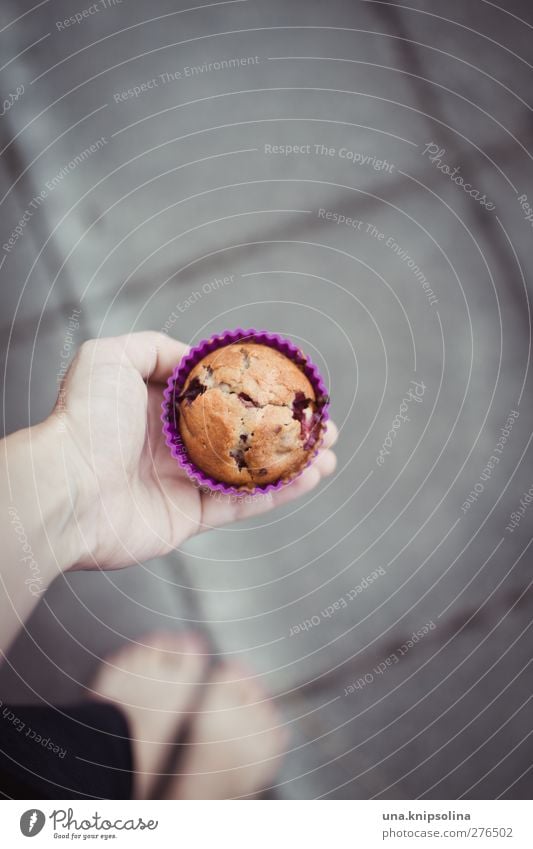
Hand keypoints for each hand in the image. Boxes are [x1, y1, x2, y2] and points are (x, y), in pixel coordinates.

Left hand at [50, 332, 336, 569]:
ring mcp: (183, 481)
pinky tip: (310, 478)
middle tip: (322, 425)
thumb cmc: (86, 420)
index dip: (257, 389)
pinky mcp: (189, 517)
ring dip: (292, 462)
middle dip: (285, 428)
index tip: (292, 384)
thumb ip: (156, 348)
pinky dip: (278, 493)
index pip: (220, 395)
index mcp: (159, 406)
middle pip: (243, 433)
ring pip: (250, 470)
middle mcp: (174, 443)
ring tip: (328, 454)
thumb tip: (195, 358)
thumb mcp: (111, 357)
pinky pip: (242, 504)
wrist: (66, 489)